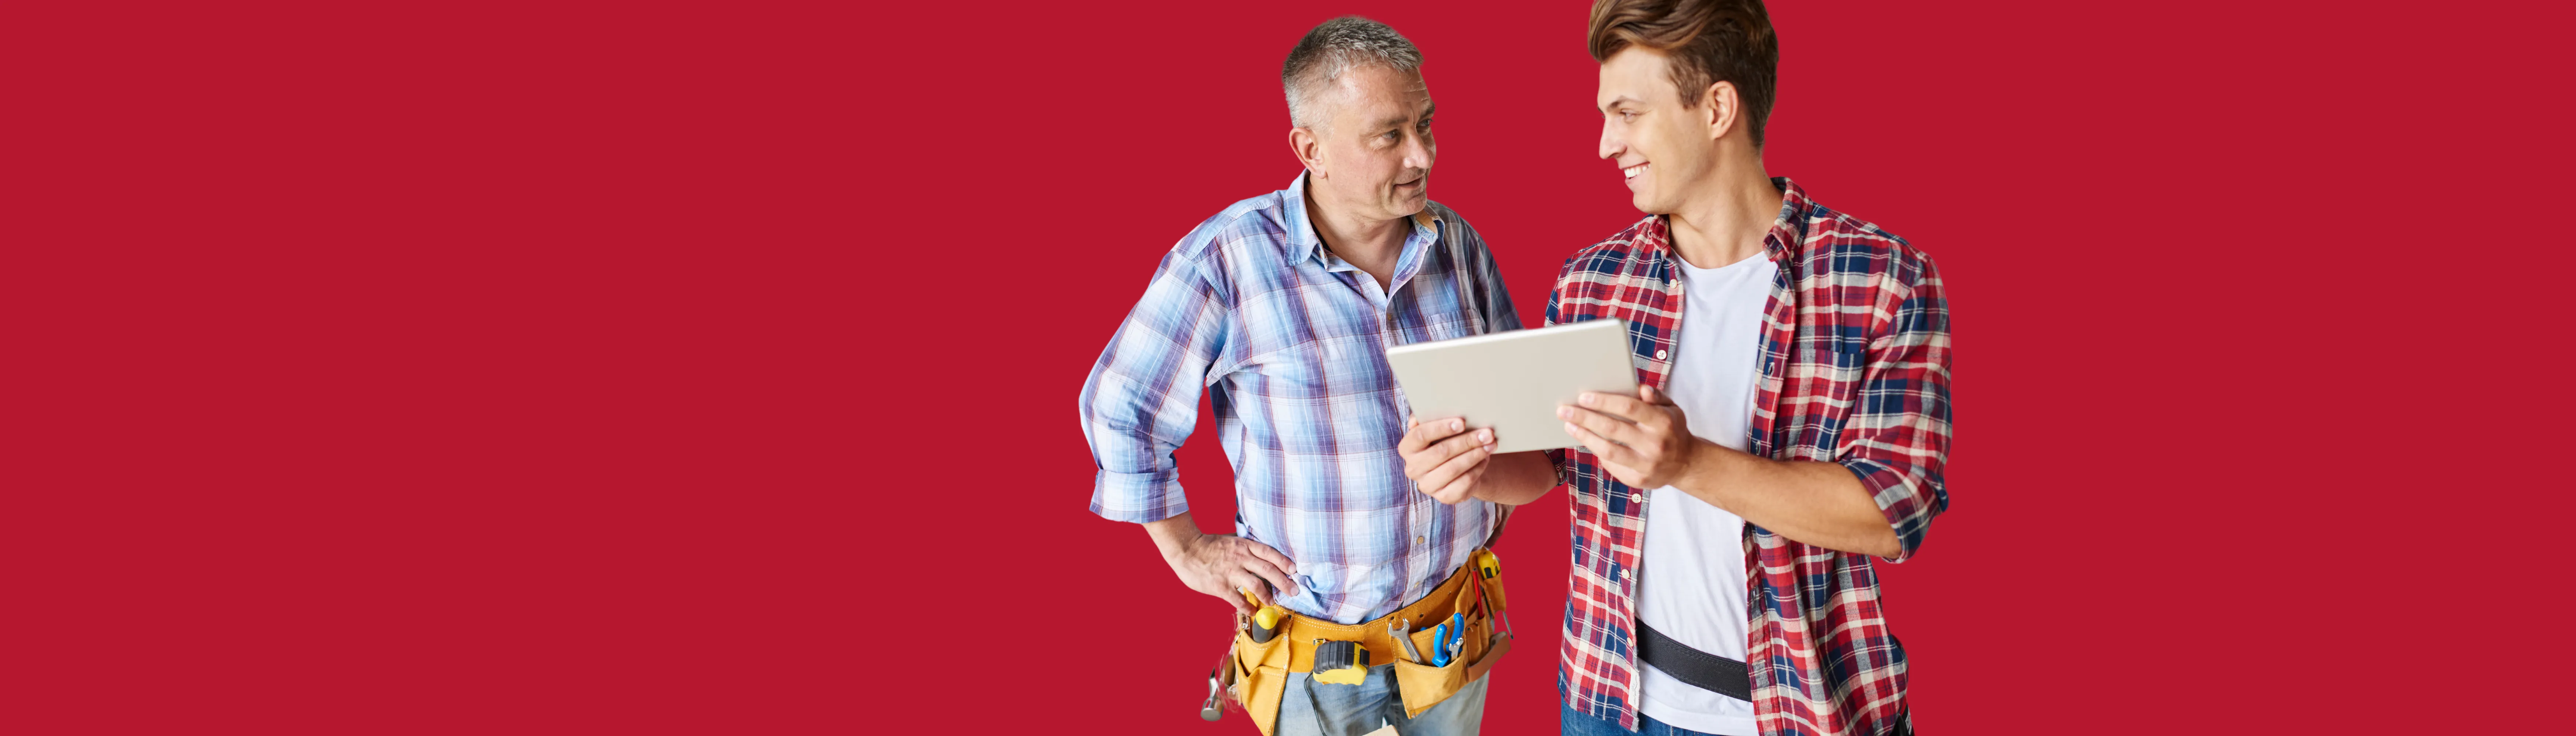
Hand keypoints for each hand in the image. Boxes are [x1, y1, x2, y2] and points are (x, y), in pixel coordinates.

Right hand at [1164, 531, 1299, 615]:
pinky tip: (1252, 611)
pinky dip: (1247, 606)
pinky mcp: (1220, 585)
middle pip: (1268, 570)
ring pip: (1256, 584)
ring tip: (1272, 601)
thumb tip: (1262, 554)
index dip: (1284, 562)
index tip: (1294, 570)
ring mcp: (1230, 572)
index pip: (1269, 553)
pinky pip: (1237, 599)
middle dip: (1284, 582)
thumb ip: (1246, 547)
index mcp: (1243, 545)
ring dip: (1267, 595)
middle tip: (1294, 591)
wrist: (1186, 549)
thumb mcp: (1231, 539)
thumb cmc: (1208, 545)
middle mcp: (1240, 557)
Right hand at [1400, 416, 1493, 504]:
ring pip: (1454, 468)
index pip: (1420, 435)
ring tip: (1491, 444)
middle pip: (1441, 452)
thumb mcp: (1436, 430)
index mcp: (1407, 448)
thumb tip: (1431, 409)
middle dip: (1467, 441)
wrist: (1456, 469)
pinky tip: (1486, 458)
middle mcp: (1413, 468)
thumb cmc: (1445, 442)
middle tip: (1487, 433)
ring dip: (1475, 454)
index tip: (1462, 422)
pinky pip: (1463, 482)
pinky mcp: (1443, 497)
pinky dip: (1477, 469)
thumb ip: (1430, 419)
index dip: (1441, 428)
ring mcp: (1427, 485)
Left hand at [1559, 385, 1701, 488]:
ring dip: (1584, 437)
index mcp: (1663, 422)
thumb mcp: (1671, 408)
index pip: (1629, 408)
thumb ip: (1656, 396)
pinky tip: (1585, 441)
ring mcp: (1646, 464)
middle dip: (1585, 418)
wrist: (1686, 464)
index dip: (1604, 402)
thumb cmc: (1672, 429)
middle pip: (1613, 429)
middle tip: (1564, 410)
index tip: (1583, 396)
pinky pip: (1611, 465)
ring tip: (1568, 426)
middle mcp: (1655, 444)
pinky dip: (1596, 451)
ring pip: (1608, 450)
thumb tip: (1641, 389)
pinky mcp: (1638, 480)